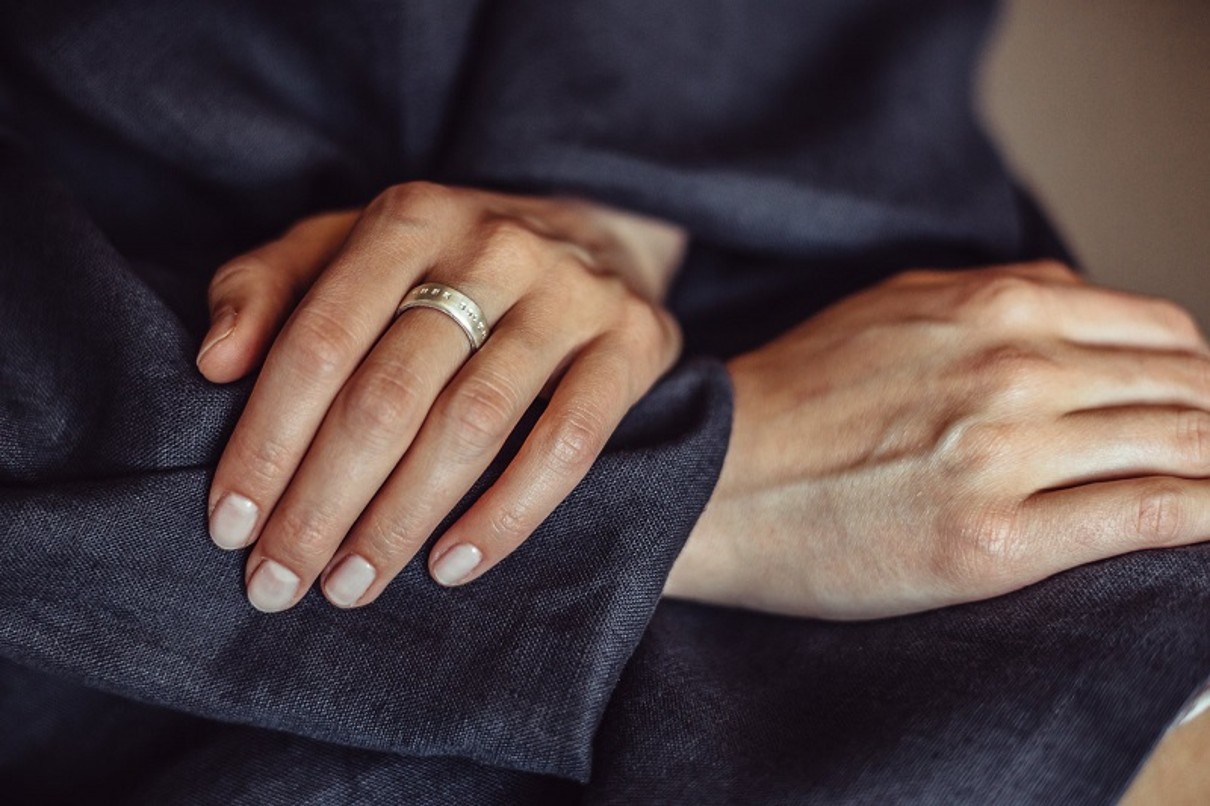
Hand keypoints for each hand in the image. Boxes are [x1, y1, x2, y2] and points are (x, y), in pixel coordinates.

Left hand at [196, 182, 685, 611]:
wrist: (602, 240)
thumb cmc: (452, 263)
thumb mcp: (352, 247)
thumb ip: (270, 285)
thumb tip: (214, 361)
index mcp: (409, 219)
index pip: (319, 340)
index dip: (266, 440)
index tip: (229, 525)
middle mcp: (491, 247)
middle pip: (388, 394)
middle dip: (322, 503)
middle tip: (281, 582)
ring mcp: (570, 295)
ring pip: (471, 425)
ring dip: (401, 521)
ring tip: (353, 585)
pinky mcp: (631, 344)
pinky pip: (568, 444)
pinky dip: (508, 514)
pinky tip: (453, 565)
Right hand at [665, 261, 1209, 618]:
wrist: (713, 478)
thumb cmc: (792, 399)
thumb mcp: (894, 306)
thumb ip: (999, 296)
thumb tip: (1081, 304)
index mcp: (996, 307)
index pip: (1158, 331)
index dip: (1196, 372)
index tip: (1195, 405)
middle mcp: (1015, 369)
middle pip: (1185, 390)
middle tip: (1208, 451)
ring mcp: (1008, 453)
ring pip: (1183, 451)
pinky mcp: (996, 540)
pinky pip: (1148, 518)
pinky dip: (1202, 517)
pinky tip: (1208, 523)